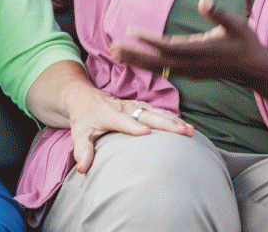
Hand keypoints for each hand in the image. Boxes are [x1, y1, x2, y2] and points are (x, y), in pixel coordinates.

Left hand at [59, 86, 192, 173]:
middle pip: (148, 114)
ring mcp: (135, 106)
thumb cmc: (83, 118)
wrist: (85, 98)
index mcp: (110, 114)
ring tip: (189, 131)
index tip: (147, 132)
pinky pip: (160, 112)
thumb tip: (82, 168)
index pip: (124, 121)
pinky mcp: (141, 107)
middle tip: (182, 132)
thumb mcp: (78, 133)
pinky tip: (185, 126)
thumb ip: (82, 150)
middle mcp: (125, 108)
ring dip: (174, 121)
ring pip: (158, 112)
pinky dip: (173, 118)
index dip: (134, 126)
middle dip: (166, 123)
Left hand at [115, 0, 267, 83]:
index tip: (131, 31)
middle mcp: (191, 65)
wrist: (254, 69)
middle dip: (134, 54)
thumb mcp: (236, 24)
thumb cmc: (246, 44)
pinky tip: (137, 61)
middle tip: (112, 47)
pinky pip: (163, 71)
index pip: (169, 46)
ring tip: (115, 53)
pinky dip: (148, 65)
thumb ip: (218, 13)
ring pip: (158, 68)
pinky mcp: (189, 74)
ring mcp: (189, 72)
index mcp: (199, 51)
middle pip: (156, 61)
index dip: (149, 40)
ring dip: (136, 61)